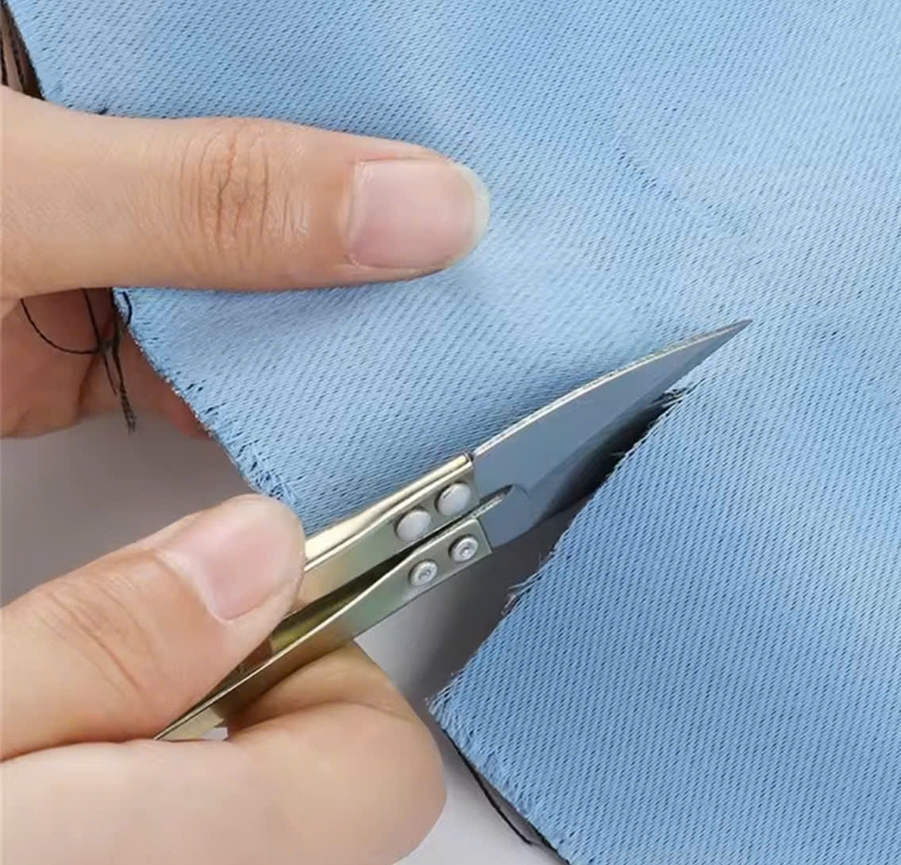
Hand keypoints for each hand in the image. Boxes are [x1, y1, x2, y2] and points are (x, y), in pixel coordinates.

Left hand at [0, 85, 488, 434]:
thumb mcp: (34, 192)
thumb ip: (210, 197)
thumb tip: (417, 209)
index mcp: (103, 65)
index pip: (269, 60)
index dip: (376, 97)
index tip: (481, 138)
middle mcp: (120, 156)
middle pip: (284, 177)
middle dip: (377, 218)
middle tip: (487, 243)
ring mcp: (118, 260)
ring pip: (265, 281)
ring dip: (340, 316)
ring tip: (447, 321)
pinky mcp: (111, 358)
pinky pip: (219, 374)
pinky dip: (275, 399)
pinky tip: (341, 399)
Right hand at [1, 494, 445, 864]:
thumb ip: (114, 641)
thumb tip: (260, 552)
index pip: (386, 760)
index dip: (323, 672)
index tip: (242, 624)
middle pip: (295, 808)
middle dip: (211, 730)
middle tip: (86, 694)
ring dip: (146, 809)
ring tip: (30, 785)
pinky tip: (22, 862)